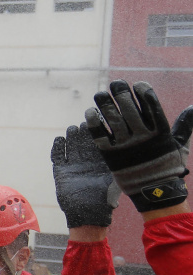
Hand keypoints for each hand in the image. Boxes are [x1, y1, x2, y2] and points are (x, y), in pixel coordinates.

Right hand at [50, 123, 119, 227]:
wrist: (88, 214)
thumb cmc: (105, 200)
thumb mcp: (117, 179)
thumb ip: (118, 165)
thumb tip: (126, 148)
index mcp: (100, 164)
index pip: (97, 144)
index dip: (97, 134)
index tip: (98, 124)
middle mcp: (86, 164)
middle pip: (83, 143)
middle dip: (83, 133)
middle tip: (83, 123)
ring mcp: (73, 167)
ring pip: (71, 148)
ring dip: (71, 138)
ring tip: (72, 129)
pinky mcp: (60, 172)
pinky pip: (57, 157)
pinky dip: (57, 148)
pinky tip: (60, 139)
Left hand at [85, 80, 192, 211]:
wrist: (154, 190)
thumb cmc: (167, 165)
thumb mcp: (180, 144)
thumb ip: (185, 124)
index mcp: (160, 131)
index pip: (151, 105)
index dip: (143, 92)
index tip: (137, 84)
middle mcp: (143, 137)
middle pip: (129, 108)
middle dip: (122, 93)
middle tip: (115, 84)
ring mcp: (126, 146)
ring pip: (113, 119)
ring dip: (105, 104)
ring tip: (100, 94)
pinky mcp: (111, 156)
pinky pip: (100, 136)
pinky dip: (95, 123)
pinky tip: (90, 112)